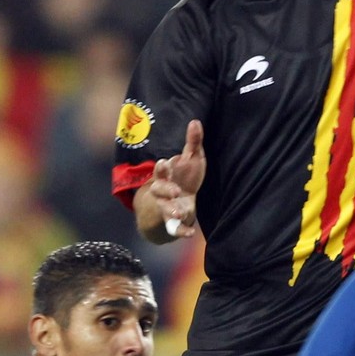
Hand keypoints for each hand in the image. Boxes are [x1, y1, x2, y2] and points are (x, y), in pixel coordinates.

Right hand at [141, 120, 205, 238]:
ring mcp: (167, 208)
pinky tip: (191, 234)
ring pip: (165, 210)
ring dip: (171, 211)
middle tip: (173, 190)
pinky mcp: (174, 222)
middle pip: (159, 190)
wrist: (173, 203)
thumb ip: (192, 143)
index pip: (161, 171)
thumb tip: (195, 121)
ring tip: (178, 213)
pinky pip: (175, 229)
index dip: (162, 168)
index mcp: (165, 176)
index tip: (165, 163)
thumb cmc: (183, 177)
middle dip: (164, 189)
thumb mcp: (189, 160)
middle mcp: (163, 192)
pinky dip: (182, 231)